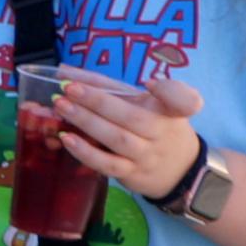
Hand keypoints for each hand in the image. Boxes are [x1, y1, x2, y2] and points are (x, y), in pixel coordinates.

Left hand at [57, 68, 205, 202]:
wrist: (177, 169)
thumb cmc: (152, 126)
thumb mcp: (143, 103)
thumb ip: (108, 86)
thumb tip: (64, 72)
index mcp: (170, 110)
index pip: (183, 100)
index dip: (170, 92)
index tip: (150, 83)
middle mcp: (161, 132)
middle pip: (132, 116)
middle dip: (98, 101)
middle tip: (68, 88)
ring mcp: (147, 155)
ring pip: (117, 139)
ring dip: (87, 122)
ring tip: (61, 106)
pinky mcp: (132, 173)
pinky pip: (108, 165)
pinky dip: (86, 152)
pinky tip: (66, 138)